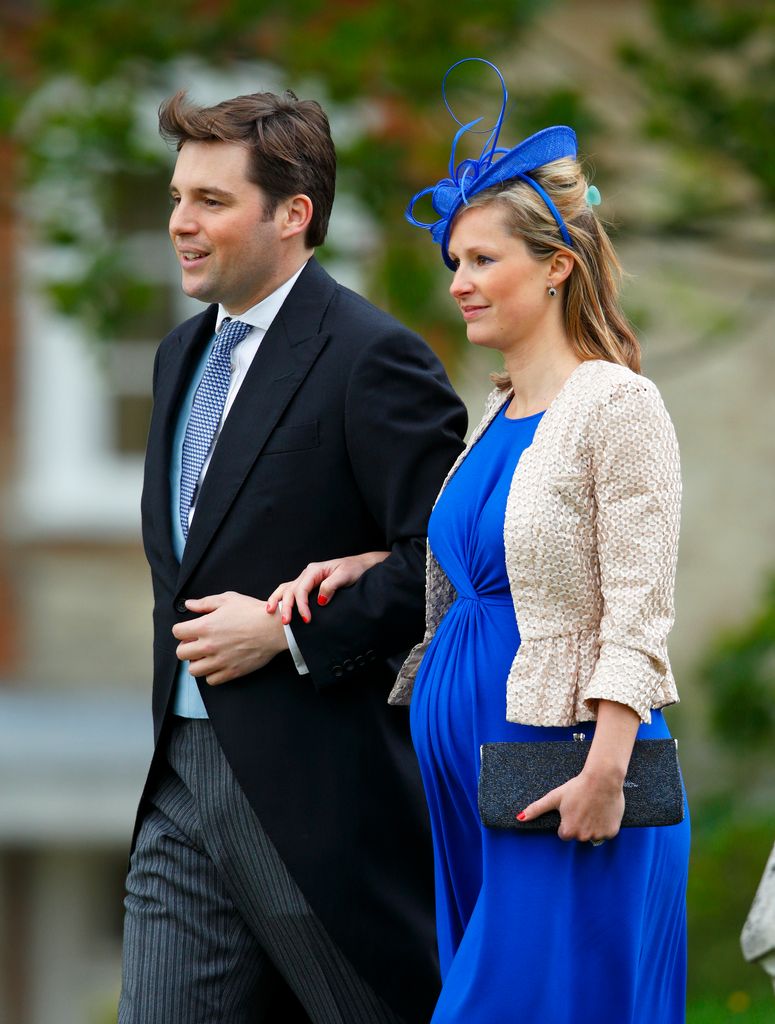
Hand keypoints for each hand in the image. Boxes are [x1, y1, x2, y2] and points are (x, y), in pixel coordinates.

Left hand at [172, 591, 287, 685]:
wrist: (274, 628)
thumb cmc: (252, 612)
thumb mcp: (228, 599)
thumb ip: (205, 603)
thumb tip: (189, 604)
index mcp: (205, 626)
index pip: (177, 632)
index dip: (182, 630)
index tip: (189, 630)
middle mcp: (208, 645)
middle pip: (181, 653)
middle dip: (186, 647)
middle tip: (196, 643)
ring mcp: (219, 661)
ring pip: (193, 670)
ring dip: (197, 663)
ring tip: (206, 656)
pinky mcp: (231, 672)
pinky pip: (210, 680)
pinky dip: (212, 674)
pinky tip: (218, 664)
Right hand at [265, 551, 389, 624]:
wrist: (361, 566)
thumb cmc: (354, 569)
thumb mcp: (345, 576)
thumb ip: (331, 586)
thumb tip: (320, 600)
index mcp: (314, 570)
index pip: (301, 589)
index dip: (301, 605)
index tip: (306, 619)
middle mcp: (307, 573)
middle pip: (291, 590)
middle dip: (286, 607)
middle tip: (286, 623)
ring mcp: (306, 578)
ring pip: (286, 589)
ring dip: (278, 601)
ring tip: (271, 612)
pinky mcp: (308, 585)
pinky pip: (290, 590)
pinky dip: (280, 597)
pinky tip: (275, 606)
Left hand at [518, 767, 625, 843]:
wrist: (603, 779)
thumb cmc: (577, 787)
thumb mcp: (554, 797)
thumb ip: (536, 809)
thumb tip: (519, 818)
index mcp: (568, 831)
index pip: (564, 833)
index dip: (567, 821)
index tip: (572, 810)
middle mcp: (583, 837)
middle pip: (578, 835)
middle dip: (579, 824)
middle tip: (582, 807)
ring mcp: (598, 835)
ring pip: (592, 835)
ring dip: (592, 825)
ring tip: (593, 808)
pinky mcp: (612, 833)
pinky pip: (606, 833)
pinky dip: (605, 825)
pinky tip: (602, 811)